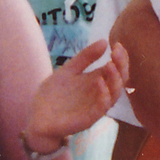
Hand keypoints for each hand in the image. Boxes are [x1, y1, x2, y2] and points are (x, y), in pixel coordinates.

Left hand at [22, 37, 127, 153]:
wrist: (38, 118)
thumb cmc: (53, 95)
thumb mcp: (68, 70)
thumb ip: (85, 57)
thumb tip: (105, 41)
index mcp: (97, 81)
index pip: (116, 69)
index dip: (120, 58)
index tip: (117, 44)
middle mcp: (100, 94)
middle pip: (119, 80)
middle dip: (121, 66)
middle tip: (116, 52)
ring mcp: (95, 107)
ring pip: (114, 95)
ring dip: (115, 80)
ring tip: (110, 65)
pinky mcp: (89, 118)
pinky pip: (101, 108)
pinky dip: (104, 96)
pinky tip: (100, 82)